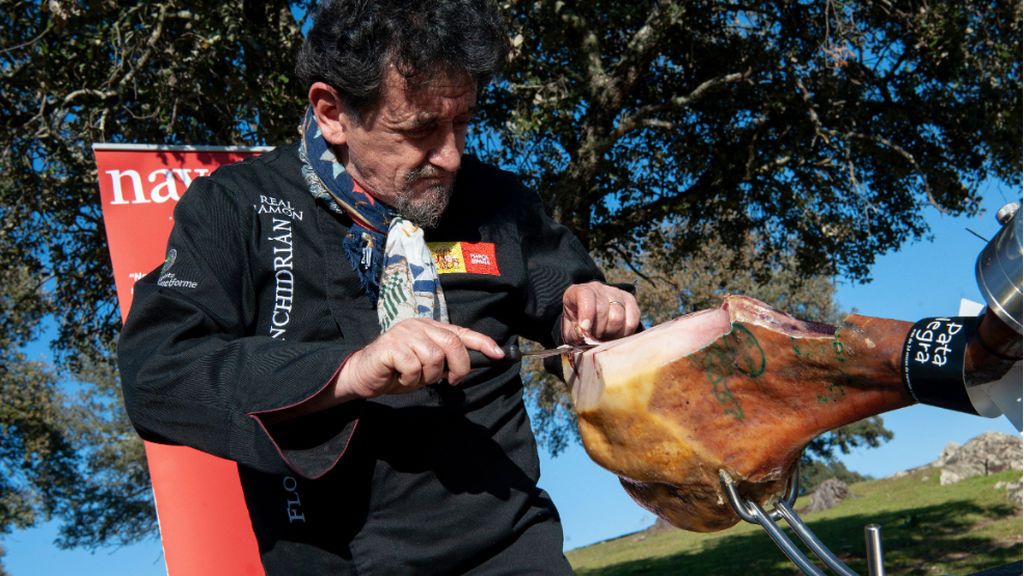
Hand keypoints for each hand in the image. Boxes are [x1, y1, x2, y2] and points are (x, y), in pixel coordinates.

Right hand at [335, 318, 503, 399]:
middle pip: (452, 344)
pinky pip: (414, 367)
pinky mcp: (391, 346)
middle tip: (451, 381)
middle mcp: (418, 325)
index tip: (500, 354)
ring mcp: (404, 333)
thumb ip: (445, 362)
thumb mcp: (427, 367)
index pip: (461, 332)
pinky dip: (411, 380)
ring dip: (428, 377)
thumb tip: (470, 367)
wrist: (363, 376)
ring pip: (434, 358)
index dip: (482, 342)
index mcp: (429, 327)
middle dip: (459, 367)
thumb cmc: (397, 372)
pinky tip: (400, 378)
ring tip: (413, 378)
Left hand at [561, 281, 640, 344]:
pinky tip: (616, 335)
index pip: (585, 296)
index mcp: (579, 291)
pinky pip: (631, 322)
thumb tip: (583, 334)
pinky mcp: (630, 301)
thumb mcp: (569, 329)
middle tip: (595, 337)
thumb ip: (573, 333)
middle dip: (598, 330)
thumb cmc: (578, 325)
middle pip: (603, 310)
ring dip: (611, 333)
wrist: (590, 318)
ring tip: (605, 336)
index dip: (586, 313)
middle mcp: (598, 288)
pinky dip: (624, 334)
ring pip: (618, 317)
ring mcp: (616, 293)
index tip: (585, 329)